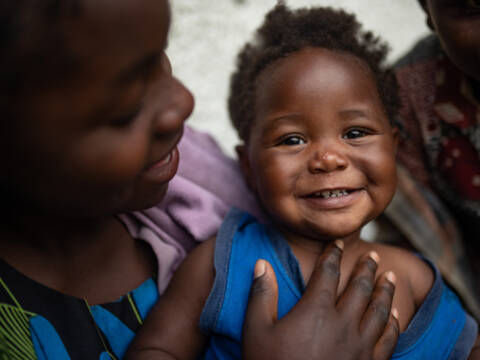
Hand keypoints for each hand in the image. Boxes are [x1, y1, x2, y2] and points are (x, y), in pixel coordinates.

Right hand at [242, 240, 398, 359]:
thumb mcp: (256, 329)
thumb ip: (261, 294)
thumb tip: (261, 264)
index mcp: (315, 310)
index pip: (328, 273)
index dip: (333, 254)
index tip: (337, 243)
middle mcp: (343, 324)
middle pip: (360, 287)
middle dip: (367, 268)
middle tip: (372, 256)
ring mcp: (359, 346)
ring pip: (380, 310)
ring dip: (386, 290)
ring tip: (390, 276)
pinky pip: (388, 340)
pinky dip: (394, 324)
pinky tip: (396, 316)